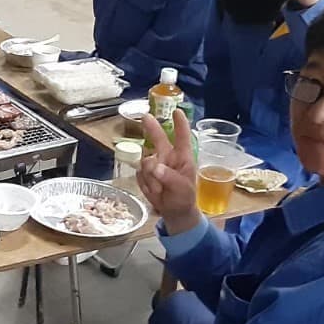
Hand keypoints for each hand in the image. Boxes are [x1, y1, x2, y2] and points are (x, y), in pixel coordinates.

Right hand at [136, 109, 201, 234]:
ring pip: (145, 163)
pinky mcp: (144, 174)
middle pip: (158, 138)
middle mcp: (168, 157)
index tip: (176, 111)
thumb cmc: (184, 198)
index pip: (182, 137)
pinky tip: (154, 191)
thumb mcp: (182, 189)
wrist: (173, 212)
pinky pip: (139, 174)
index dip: (180, 124)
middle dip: (151, 127)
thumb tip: (154, 166)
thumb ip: (169, 177)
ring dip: (151, 178)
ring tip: (160, 191)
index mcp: (183, 157)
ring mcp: (155, 164)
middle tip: (144, 116)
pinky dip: (145, 184)